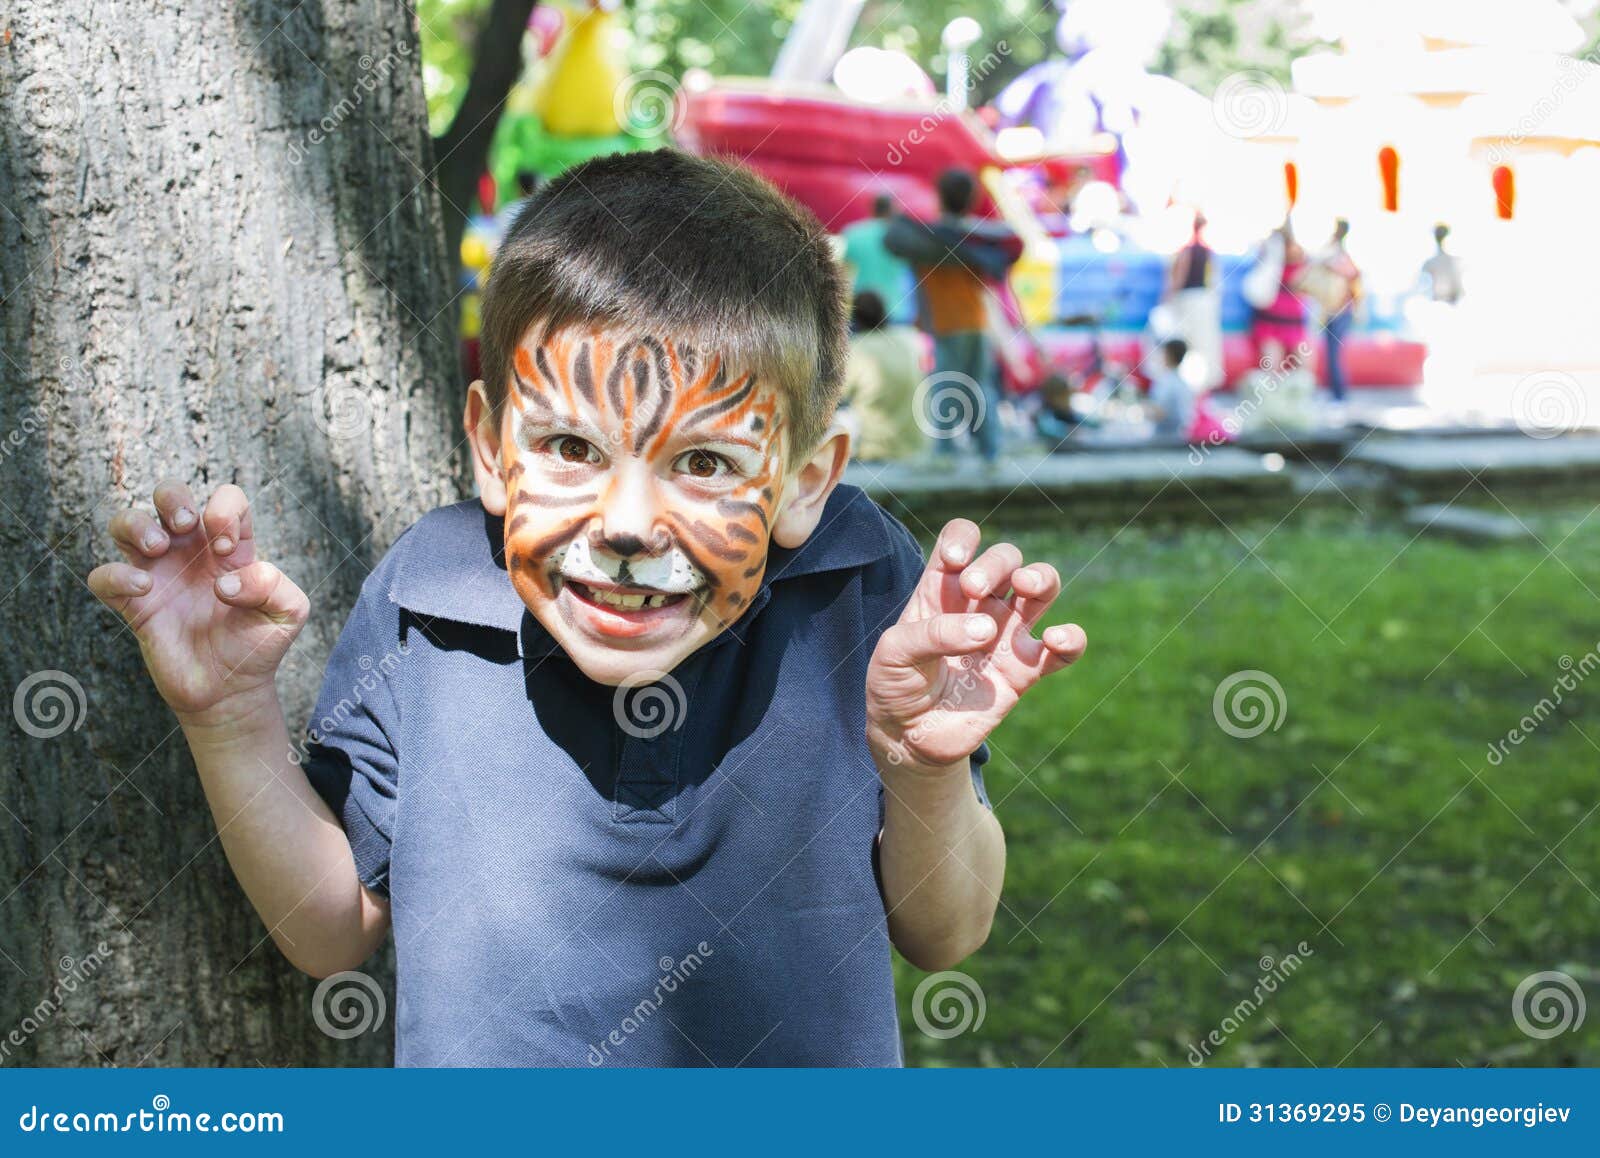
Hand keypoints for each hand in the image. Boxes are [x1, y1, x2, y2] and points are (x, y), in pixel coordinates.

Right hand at [88, 480, 308, 722]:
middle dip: (172, 496)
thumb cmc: (259, 644)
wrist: (230, 690)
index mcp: (231, 546)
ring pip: (126, 523)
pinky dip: (115, 575)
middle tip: (186, 525)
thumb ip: (274, 585)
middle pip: (168, 494)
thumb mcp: (288, 612)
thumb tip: (224, 581)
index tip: (228, 549)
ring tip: (158, 546)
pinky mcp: (135, 605)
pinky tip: (144, 588)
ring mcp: (159, 574)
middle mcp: (191, 552)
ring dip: (136, 523)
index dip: (225, 510)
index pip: (226, 499)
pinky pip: (103, 577)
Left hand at [867, 519, 1085, 773]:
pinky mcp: (1025, 670)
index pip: (962, 539)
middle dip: (996, 563)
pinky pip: (1063, 649)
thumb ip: (933, 633)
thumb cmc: (894, 684)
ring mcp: (1005, 634)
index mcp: (942, 588)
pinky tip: (1055, 639)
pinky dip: (1071, 639)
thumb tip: (988, 630)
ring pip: (1042, 587)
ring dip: (1041, 577)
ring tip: (1026, 588)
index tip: (956, 560)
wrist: (907, 736)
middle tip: (973, 589)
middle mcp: (978, 604)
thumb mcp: (894, 652)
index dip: (964, 538)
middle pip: (1006, 558)